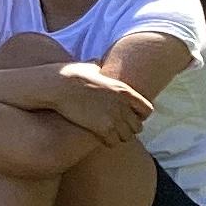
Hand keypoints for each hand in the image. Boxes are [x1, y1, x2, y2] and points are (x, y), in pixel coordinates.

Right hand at [34, 62, 155, 144]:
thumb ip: (98, 67)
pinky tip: (99, 138)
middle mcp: (122, 104)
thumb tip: (96, 63)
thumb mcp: (89, 67)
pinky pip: (114, 142)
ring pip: (127, 137)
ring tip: (108, 135)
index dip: (139, 116)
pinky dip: (108, 142)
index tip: (129, 117)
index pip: (147, 109)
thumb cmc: (70, 75)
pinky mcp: (103, 128)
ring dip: (118, 137)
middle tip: (117, 129)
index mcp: (123, 90)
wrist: (59, 85)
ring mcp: (114, 117)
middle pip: (138, 127)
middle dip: (128, 129)